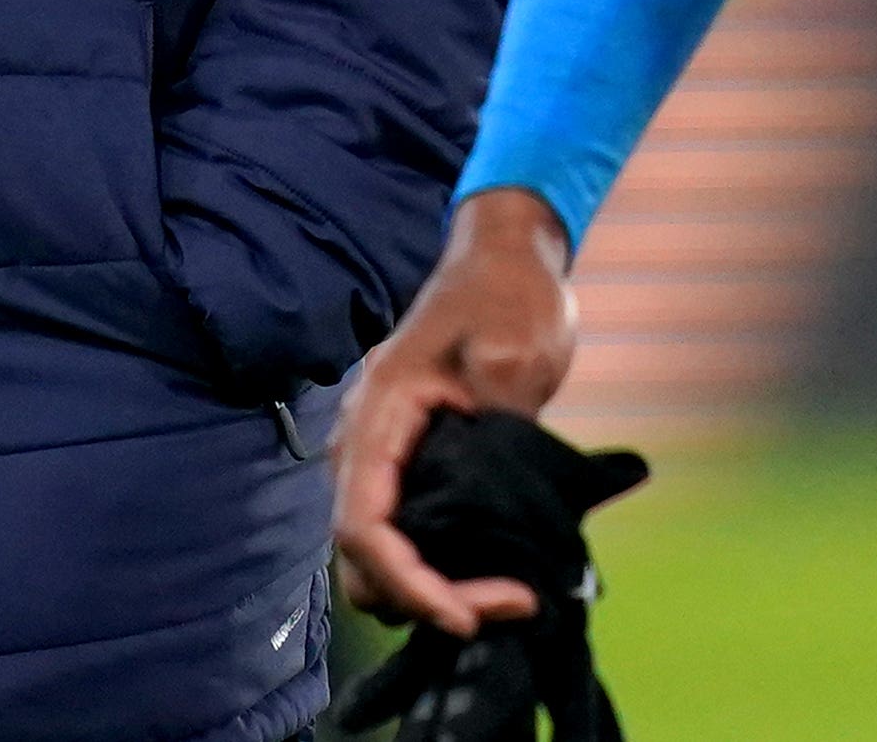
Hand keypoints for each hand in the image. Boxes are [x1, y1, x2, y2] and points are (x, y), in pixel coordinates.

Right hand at [333, 188, 583, 637]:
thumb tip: (496, 500)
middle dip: (425, 598)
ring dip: (433, 592)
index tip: (465, 616)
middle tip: (509, 605)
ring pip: (381, 559)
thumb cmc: (508, 296)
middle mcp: (365, 446)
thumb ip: (497, 424)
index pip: (364, 526)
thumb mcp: (512, 354)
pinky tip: (495, 574)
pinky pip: (406, 540)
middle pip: (365, 558)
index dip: (408, 583)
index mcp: (377, 417)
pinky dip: (441, 572)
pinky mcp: (411, 470)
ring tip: (509, 596)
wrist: (507, 262)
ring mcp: (385, 461)